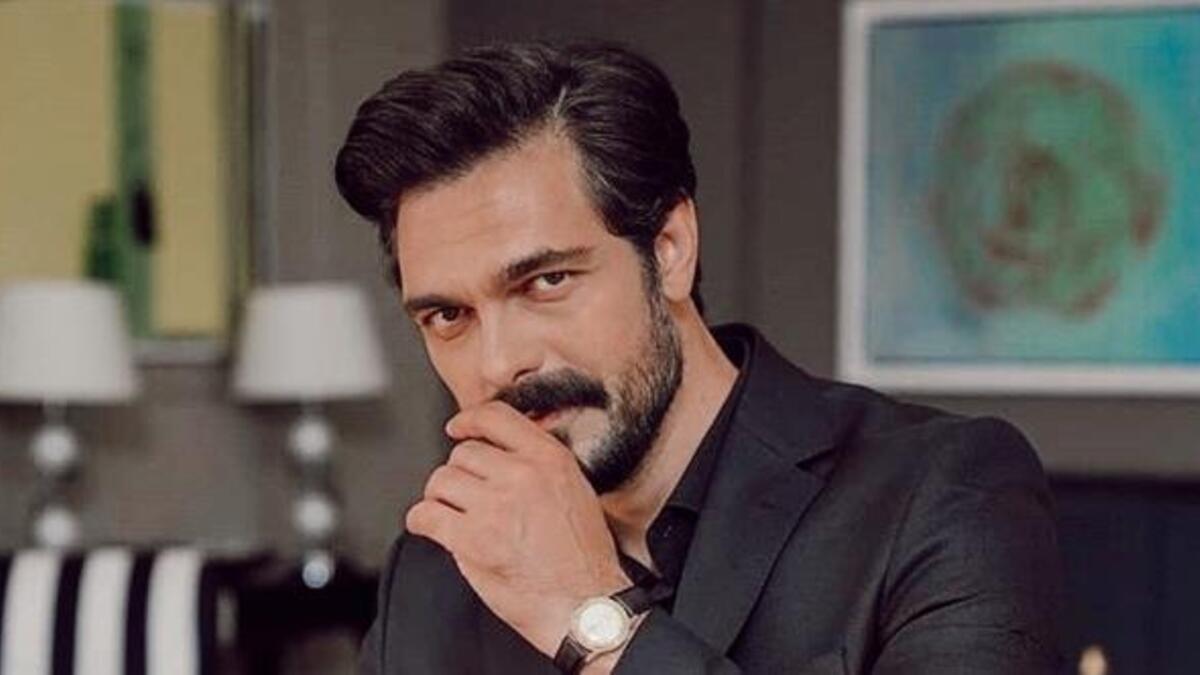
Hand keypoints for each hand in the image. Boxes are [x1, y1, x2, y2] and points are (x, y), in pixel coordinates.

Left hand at [405, 401, 631, 655]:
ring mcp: (495, 506)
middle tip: (468, 496)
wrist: (585, 604)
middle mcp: (521, 475)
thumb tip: (497, 459)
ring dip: (441, 498)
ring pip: (441, 481)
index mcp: (550, 459)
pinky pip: (426, 515)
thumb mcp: (576, 492)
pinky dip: (421, 521)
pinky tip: (430, 527)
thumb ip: (539, 468)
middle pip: (463, 453)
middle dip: (461, 474)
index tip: (458, 428)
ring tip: (453, 513)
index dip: (468, 421)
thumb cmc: (584, 559)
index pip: (495, 416)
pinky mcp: (472, 539)